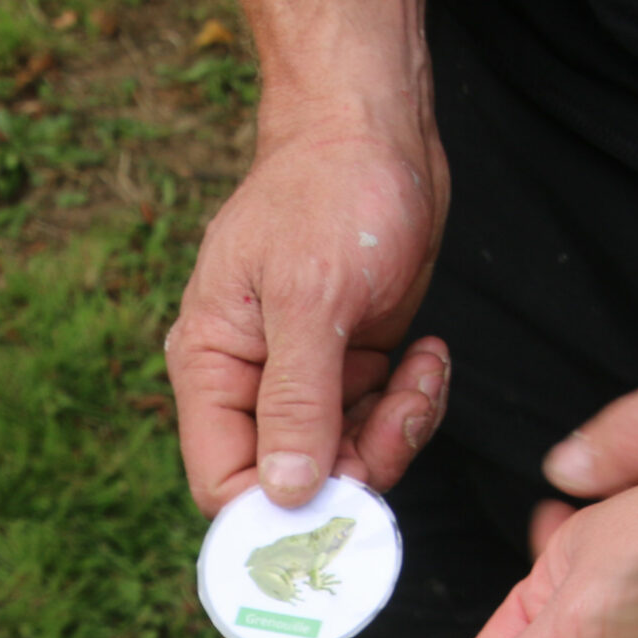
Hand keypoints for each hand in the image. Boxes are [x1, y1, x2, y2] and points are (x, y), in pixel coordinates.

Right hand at [168, 117, 450, 516]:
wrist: (375, 125)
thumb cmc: (329, 189)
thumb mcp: (311, 296)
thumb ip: (298, 399)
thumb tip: (285, 492)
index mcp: (211, 366)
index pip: (224, 483)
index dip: (278, 512)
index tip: (343, 508)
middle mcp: (250, 383)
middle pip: (293, 482)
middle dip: (358, 466)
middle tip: (401, 414)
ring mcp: (304, 377)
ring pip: (345, 460)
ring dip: (396, 430)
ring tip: (421, 367)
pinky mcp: (351, 365)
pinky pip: (380, 423)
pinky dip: (412, 403)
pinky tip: (426, 352)